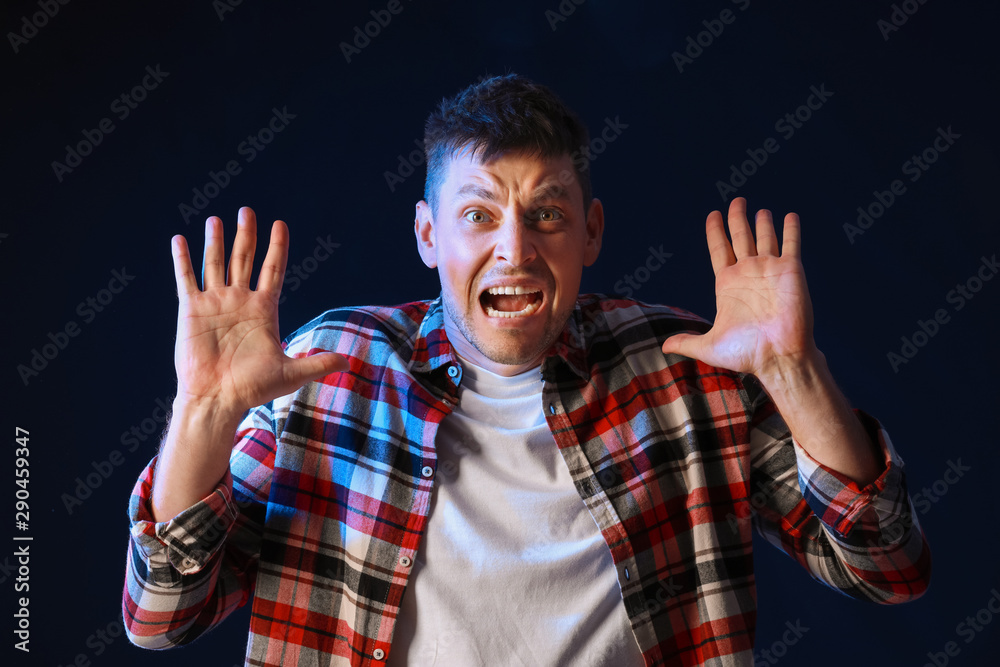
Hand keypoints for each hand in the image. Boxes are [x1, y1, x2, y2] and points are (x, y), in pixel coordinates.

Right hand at [171, 207, 348, 416]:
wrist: (217, 399)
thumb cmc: (253, 388)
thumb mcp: (291, 373)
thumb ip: (318, 363)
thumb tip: (349, 363)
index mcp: (263, 309)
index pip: (273, 270)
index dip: (277, 247)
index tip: (280, 224)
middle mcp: (239, 300)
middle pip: (244, 259)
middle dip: (246, 235)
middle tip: (247, 211)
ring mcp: (215, 303)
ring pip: (216, 263)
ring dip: (215, 241)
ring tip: (216, 219)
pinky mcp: (191, 310)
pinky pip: (187, 279)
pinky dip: (183, 260)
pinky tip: (180, 240)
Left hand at [660, 197, 815, 379]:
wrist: (778, 357)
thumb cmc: (746, 353)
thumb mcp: (709, 346)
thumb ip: (686, 342)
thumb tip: (663, 347)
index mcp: (728, 284)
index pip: (719, 249)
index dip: (715, 231)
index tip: (712, 215)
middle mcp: (748, 272)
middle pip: (740, 237)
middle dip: (737, 218)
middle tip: (737, 201)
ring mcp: (770, 270)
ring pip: (765, 237)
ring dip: (763, 222)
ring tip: (760, 209)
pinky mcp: (791, 270)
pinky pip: (791, 243)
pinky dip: (790, 229)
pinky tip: (789, 216)